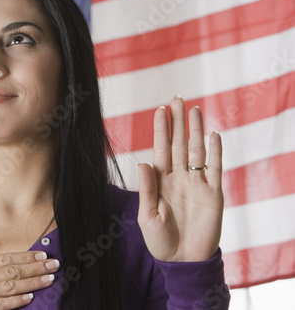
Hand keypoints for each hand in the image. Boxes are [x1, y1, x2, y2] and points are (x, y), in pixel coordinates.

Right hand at [0, 238, 59, 308]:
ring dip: (31, 283)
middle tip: (54, 264)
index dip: (25, 256)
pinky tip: (28, 298)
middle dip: (35, 267)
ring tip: (48, 279)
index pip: (4, 258)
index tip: (41, 253)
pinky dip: (13, 302)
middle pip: (11, 271)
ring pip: (8, 287)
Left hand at [137, 96, 223, 261]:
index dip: (160, 130)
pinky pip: (215, 169)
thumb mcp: (147, 215)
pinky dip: (216, 152)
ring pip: (197, 151)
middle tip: (177, 99)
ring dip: (196, 131)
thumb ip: (147, 189)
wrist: (183, 261)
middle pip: (178, 144)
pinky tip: (214, 135)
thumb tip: (143, 162)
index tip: (159, 110)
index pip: (160, 149)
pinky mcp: (214, 194)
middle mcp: (179, 177)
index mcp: (161, 181)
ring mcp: (197, 184)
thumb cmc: (160, 240)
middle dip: (178, 122)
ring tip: (194, 109)